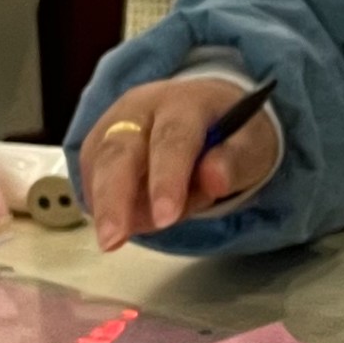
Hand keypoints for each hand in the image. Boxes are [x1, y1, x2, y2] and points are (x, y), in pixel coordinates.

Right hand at [82, 77, 278, 250]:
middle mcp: (142, 106)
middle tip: (113, 240)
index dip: (167, 179)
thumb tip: (214, 178)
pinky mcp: (99, 141)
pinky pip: (91, 174)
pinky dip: (102, 203)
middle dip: (114, 196)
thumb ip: (235, 162)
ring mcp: (114, 121)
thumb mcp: (252, 146)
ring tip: (117, 239)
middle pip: (119, 148)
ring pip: (98, 162)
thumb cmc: (232, 134)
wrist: (209, 111)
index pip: (173, 139)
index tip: (165, 218)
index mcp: (186, 102)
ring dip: (105, 205)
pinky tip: (120, 222)